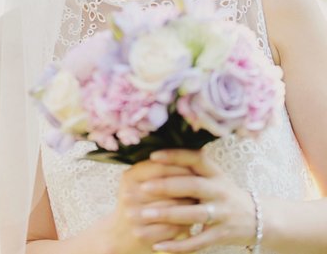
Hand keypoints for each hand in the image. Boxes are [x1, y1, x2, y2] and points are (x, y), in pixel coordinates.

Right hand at [107, 158, 193, 253]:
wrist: (120, 236)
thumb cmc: (138, 201)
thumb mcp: (140, 181)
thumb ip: (158, 168)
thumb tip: (189, 154)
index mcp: (129, 176)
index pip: (161, 166)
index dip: (181, 166)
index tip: (196, 167)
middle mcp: (129, 195)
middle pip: (168, 187)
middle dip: (188, 186)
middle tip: (203, 184)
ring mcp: (134, 216)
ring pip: (173, 208)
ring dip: (190, 204)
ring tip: (200, 199)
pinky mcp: (142, 235)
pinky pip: (172, 227)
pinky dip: (185, 223)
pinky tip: (192, 218)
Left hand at [128, 148, 256, 252]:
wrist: (257, 217)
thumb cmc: (224, 192)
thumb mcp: (213, 175)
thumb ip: (191, 166)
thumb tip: (156, 156)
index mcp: (215, 172)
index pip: (195, 158)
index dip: (175, 156)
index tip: (153, 156)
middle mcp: (219, 190)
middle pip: (193, 186)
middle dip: (167, 186)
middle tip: (143, 187)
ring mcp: (222, 213)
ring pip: (193, 214)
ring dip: (168, 215)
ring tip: (144, 215)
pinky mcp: (221, 235)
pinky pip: (197, 242)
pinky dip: (178, 246)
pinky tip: (158, 246)